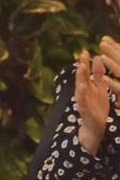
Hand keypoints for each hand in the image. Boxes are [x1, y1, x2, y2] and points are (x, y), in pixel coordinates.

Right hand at [76, 39, 118, 154]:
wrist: (95, 128)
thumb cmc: (97, 107)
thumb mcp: (100, 88)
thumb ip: (98, 75)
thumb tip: (98, 58)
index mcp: (88, 87)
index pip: (86, 72)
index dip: (86, 62)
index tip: (86, 51)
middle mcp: (84, 92)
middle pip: (82, 77)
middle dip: (82, 66)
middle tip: (83, 55)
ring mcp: (83, 101)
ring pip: (81, 88)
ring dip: (80, 78)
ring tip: (82, 68)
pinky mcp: (86, 111)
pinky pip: (84, 101)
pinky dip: (83, 94)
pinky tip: (83, 88)